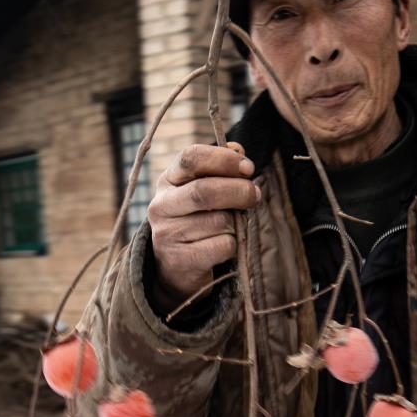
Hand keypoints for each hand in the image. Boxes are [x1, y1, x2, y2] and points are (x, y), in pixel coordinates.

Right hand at [147, 143, 259, 306]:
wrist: (174, 268)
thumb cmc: (196, 220)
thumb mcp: (202, 189)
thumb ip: (220, 168)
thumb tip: (238, 149)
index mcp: (168, 181)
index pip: (191, 157)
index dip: (224, 159)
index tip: (248, 167)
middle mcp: (161, 205)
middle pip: (205, 191)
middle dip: (239, 191)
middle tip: (255, 195)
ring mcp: (167, 234)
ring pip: (219, 222)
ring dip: (236, 223)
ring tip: (232, 226)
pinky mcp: (179, 260)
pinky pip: (222, 246)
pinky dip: (233, 246)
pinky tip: (223, 247)